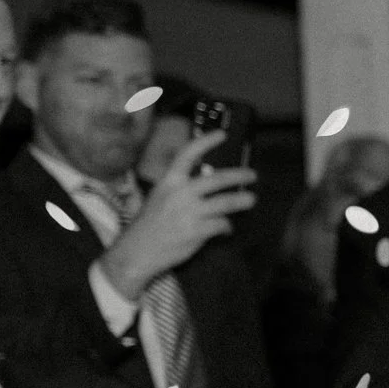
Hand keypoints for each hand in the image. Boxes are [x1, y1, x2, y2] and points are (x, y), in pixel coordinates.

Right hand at [95, 130, 257, 301]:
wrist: (137, 252)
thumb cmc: (148, 225)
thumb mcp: (157, 198)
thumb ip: (178, 189)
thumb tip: (204, 184)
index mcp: (168, 182)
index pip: (188, 155)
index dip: (206, 142)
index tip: (222, 135)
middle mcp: (180, 194)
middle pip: (217, 180)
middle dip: (239, 176)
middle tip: (252, 175)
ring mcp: (190, 213)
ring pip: (226, 202)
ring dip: (242, 201)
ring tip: (251, 199)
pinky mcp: (197, 231)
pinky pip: (222, 224)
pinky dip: (227, 226)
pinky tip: (225, 228)